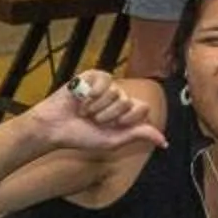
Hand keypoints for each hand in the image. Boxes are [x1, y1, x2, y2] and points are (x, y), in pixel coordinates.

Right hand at [26, 70, 162, 155]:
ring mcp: (106, 86)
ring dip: (97, 106)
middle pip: (127, 101)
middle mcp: (118, 97)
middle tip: (93, 119)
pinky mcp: (92, 76)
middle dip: (109, 115)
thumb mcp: (112, 140)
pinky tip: (80, 99)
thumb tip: (164, 141)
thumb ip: (138, 135)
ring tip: (84, 111)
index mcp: (125, 113)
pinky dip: (91, 93)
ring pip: (115, 92)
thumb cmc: (80, 136)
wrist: (53, 128)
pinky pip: (103, 79)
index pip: (143, 108)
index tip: (112, 126)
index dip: (128, 118)